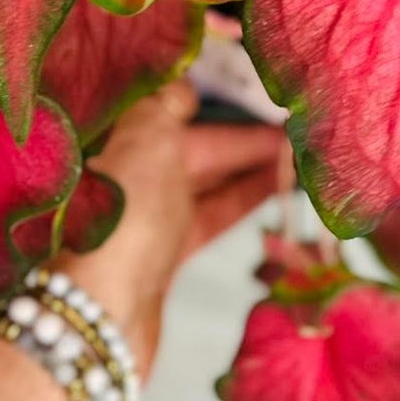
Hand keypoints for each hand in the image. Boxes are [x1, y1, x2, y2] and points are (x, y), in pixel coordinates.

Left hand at [59, 83, 285, 376]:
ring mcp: (145, 216)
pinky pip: (210, 215)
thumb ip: (165, 103)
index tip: (257, 87)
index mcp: (114, 138)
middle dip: (241, 132)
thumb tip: (184, 84)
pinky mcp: (165, 254)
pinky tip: (277, 188)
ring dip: (250, 165)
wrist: (101, 316)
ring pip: (205, 180)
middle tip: (294, 120)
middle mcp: (125, 173)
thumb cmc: (121, 221)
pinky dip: (242, 199)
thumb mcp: (144, 140)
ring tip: (298, 150)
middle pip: (191, 142)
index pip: (170, 104)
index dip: (214, 93)